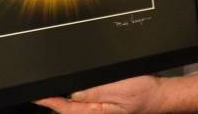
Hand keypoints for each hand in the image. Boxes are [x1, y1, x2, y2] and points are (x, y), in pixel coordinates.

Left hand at [35, 75, 164, 113]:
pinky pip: (87, 98)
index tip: (37, 95)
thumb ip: (95, 93)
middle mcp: (97, 110)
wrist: (160, 93)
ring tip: (52, 87)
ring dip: (66, 95)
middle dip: (55, 98)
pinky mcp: (106, 101)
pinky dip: (78, 92)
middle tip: (40, 87)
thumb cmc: (143, 93)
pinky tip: (74, 86)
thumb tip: (73, 94)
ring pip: (77, 103)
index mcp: (97, 112)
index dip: (51, 102)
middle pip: (69, 107)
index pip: (67, 109)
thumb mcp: (118, 90)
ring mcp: (101, 106)